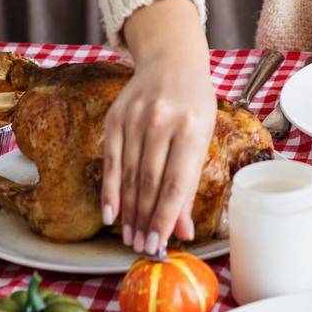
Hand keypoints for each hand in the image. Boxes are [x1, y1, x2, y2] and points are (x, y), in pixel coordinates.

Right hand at [100, 0, 217, 255]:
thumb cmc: (193, 104)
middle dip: (146, 221)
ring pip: (129, 175)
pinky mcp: (115, 118)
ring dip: (129, 212)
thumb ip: (189, 184)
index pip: (176, 182)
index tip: (159, 246)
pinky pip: (111, 161)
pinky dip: (110, 190)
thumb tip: (182, 232)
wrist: (171, 62)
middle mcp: (163, 121)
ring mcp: (136, 118)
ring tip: (130, 238)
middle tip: (143, 249)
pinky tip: (111, 215)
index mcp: (193, 127)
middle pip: (150, 182)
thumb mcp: (202, 137)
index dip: (165, 218)